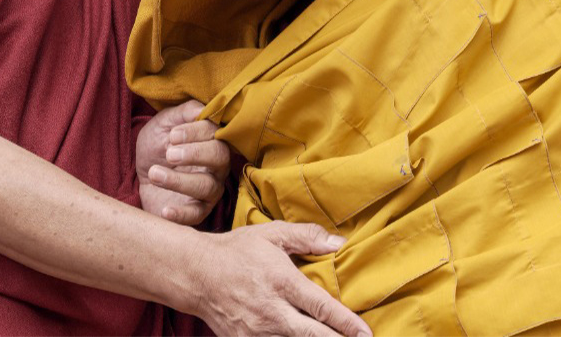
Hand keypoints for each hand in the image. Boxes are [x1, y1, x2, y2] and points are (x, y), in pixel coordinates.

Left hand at [137, 100, 229, 224]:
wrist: (142, 175)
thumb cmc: (157, 145)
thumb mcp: (163, 124)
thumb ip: (183, 113)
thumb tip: (201, 111)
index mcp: (212, 140)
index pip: (216, 133)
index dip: (196, 132)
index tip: (172, 135)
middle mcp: (217, 165)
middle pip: (221, 157)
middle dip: (195, 153)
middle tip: (169, 154)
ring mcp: (210, 189)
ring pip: (207, 186)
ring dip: (180, 180)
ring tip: (155, 173)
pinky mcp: (197, 211)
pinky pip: (196, 215)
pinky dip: (181, 213)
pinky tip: (164, 209)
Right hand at [190, 221, 370, 336]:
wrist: (195, 273)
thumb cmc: (237, 250)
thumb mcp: (272, 234)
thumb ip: (306, 237)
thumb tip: (339, 242)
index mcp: (282, 282)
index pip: (321, 307)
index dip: (346, 323)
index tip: (365, 332)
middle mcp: (271, 311)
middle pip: (311, 335)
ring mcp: (256, 331)